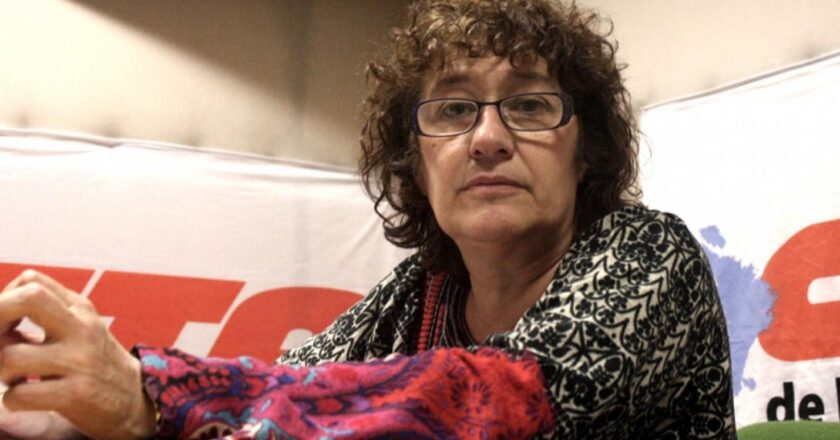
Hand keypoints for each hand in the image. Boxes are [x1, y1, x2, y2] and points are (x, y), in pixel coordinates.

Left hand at [0, 270, 154, 439]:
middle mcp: (81, 328)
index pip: (31, 281)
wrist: (133, 397)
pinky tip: (28, 395)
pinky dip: (13, 399)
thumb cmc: (93, 361)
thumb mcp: (78, 328)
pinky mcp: (76, 393)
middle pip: (28, 298)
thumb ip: (45, 314)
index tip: (7, 322)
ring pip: (10, 357)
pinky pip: (18, 395)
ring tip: (17, 376)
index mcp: (79, 309)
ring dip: (2, 371)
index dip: (4, 300)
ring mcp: (79, 360)